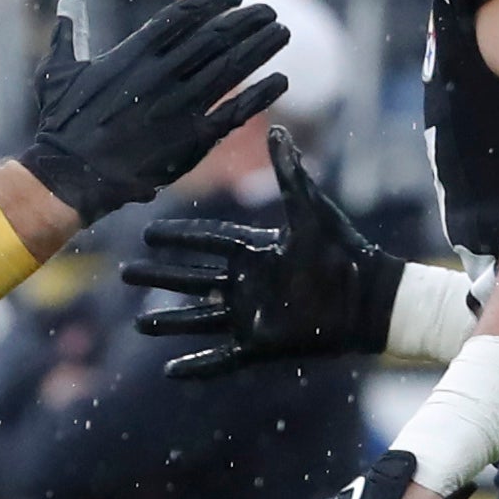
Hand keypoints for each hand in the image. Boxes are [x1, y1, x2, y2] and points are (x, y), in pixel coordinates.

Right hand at [19, 0, 288, 223]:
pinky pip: (234, 112)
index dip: (215, 1)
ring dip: (261, 48)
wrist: (70, 176)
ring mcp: (179, 108)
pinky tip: (281, 81)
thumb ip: (69, 28)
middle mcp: (160, 76)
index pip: (184, 15)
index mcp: (132, 55)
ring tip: (282, 33)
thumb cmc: (61, 124)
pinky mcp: (192, 140)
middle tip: (270, 12)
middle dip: (248, 21)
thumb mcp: (58, 69)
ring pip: (232, 68)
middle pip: (216, 37)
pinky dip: (260, 95)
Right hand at [124, 125, 403, 377]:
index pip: (206, 242)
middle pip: (192, 279)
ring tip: (139, 325)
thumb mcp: (311, 210)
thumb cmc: (345, 252)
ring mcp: (252, 316)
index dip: (178, 238)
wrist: (372, 299)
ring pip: (199, 320)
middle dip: (159, 276)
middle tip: (125, 274)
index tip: (147, 233)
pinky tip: (170, 370)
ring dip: (169, 322)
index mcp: (256, 251)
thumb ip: (290, 174)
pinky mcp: (262, 346)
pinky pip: (223, 359)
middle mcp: (248, 284)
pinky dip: (198, 366)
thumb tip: (278, 128)